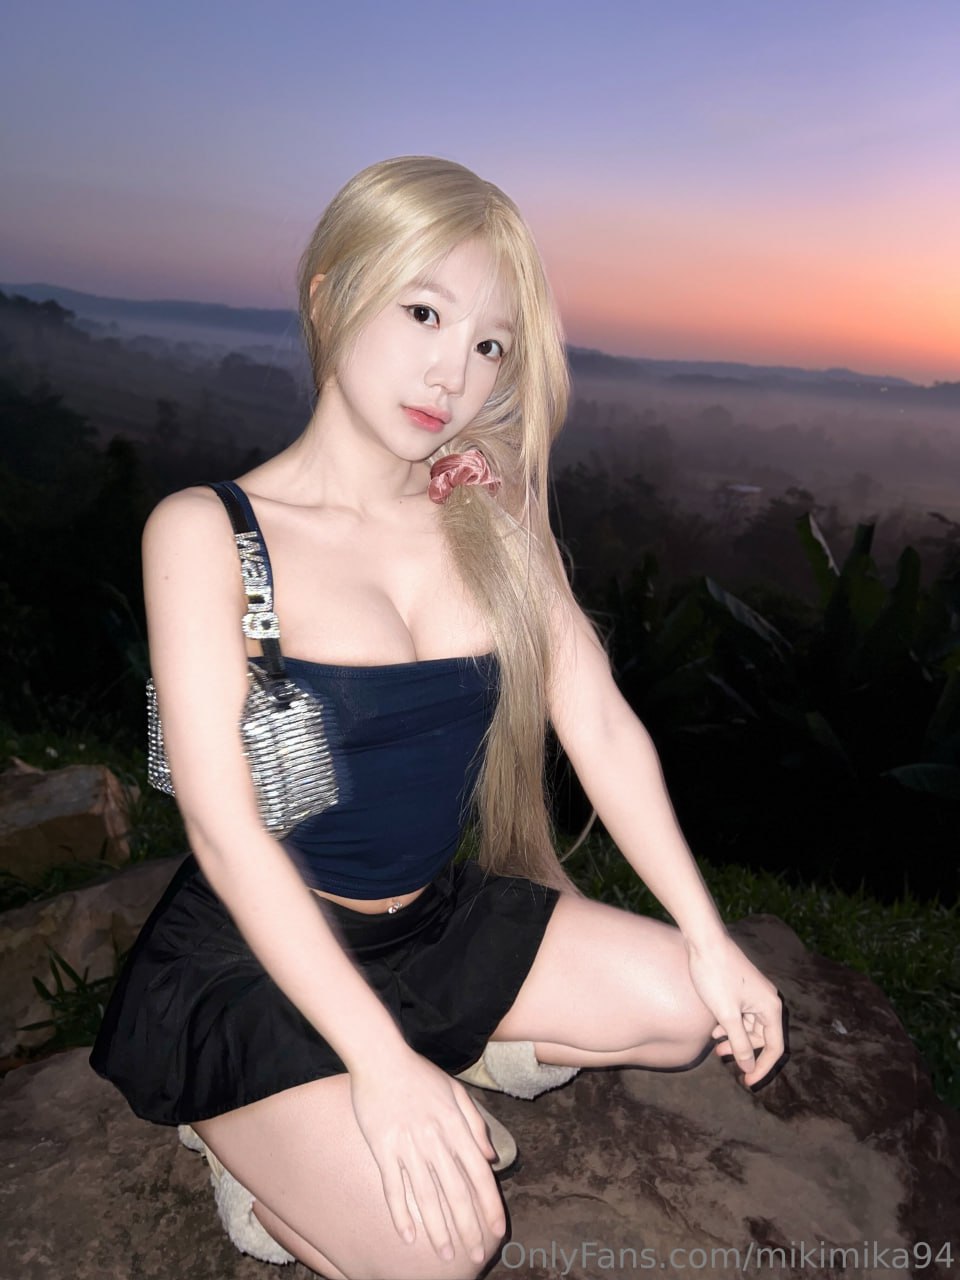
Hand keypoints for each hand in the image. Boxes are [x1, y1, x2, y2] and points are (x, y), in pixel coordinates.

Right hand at [349, 1049, 505, 1262]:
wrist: (380, 1057)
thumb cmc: (419, 1073)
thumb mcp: (456, 1091)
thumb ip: (475, 1124)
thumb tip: (490, 1156)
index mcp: (456, 1126)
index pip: (479, 1174)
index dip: (489, 1204)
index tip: (497, 1230)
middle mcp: (436, 1140)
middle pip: (456, 1191)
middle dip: (468, 1227)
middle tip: (476, 1255)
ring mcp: (408, 1145)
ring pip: (427, 1195)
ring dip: (437, 1228)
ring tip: (445, 1254)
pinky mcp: (383, 1148)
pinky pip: (393, 1186)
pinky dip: (401, 1213)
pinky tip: (408, 1236)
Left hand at [684, 934, 788, 1089]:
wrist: (704, 941)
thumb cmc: (715, 976)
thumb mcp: (727, 1015)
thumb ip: (739, 1043)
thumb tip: (749, 1066)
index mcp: (771, 1008)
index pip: (774, 1048)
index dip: (762, 1067)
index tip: (747, 1082)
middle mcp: (768, 1001)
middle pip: (762, 1037)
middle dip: (743, 1050)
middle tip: (721, 1056)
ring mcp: (755, 994)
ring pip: (749, 1026)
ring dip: (734, 1037)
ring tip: (714, 1044)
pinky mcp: (742, 988)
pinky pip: (741, 1014)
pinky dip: (729, 1024)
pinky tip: (713, 1028)